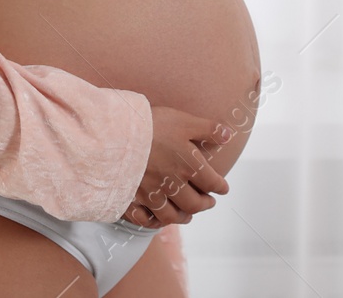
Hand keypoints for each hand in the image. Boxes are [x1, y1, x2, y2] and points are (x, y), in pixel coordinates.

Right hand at [119, 104, 233, 227]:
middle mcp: (172, 184)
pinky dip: (153, 223)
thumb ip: (208, 129)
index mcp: (188, 166)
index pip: (212, 182)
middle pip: (194, 204)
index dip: (220, 186)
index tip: (223, 189)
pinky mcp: (130, 199)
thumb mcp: (184, 121)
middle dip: (204, 205)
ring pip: (171, 215)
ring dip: (182, 217)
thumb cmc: (150, 124)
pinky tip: (157, 219)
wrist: (113, 134)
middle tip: (209, 203)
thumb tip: (229, 135)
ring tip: (187, 215)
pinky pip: (144, 219)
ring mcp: (150, 195)